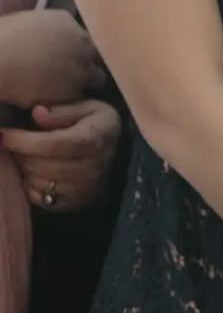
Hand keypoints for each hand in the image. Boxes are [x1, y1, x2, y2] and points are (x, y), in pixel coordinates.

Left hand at [0, 98, 118, 212]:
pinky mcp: (74, 205)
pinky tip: (35, 171)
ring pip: (37, 182)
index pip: (51, 144)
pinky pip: (40, 198)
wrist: (119, 158)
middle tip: (13, 142)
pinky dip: (31, 184)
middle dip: (19, 153)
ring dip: (24, 168)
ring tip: (25, 155)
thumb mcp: (89, 107)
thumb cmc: (98, 127)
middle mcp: (92, 169)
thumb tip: (37, 113)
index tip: (2, 134)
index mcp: (93, 141)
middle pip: (40, 165)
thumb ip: (63, 109)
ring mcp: (83, 190)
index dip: (22, 141)